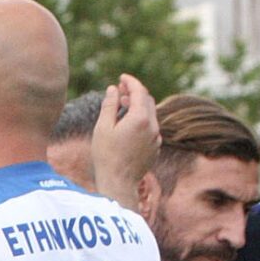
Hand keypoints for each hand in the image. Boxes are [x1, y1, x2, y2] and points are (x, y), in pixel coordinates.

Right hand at [89, 74, 160, 204]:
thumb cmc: (106, 156)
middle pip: (147, 100)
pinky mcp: (155, 147)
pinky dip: (141, 120)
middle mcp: (153, 126)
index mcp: (140, 118)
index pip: (139, 91)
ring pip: (150, 114)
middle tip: (120, 90)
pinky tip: (128, 126)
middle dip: (135, 92)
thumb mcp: (103, 128)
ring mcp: (156, 137)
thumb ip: (110, 105)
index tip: (122, 77)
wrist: (118, 183)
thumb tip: (113, 88)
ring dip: (138, 107)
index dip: (130, 81)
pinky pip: (151, 128)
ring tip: (122, 107)